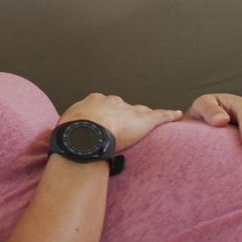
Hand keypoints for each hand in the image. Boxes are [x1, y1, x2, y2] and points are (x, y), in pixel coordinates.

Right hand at [60, 93, 184, 151]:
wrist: (86, 132)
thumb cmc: (73, 132)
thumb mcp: (66, 126)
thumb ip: (69, 130)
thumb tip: (64, 140)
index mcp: (94, 102)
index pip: (104, 106)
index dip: (106, 115)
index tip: (105, 122)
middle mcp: (113, 102)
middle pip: (123, 107)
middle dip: (125, 114)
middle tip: (124, 126)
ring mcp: (129, 110)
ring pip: (140, 112)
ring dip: (145, 117)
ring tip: (149, 122)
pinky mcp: (145, 120)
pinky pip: (160, 116)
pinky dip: (169, 116)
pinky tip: (177, 115)